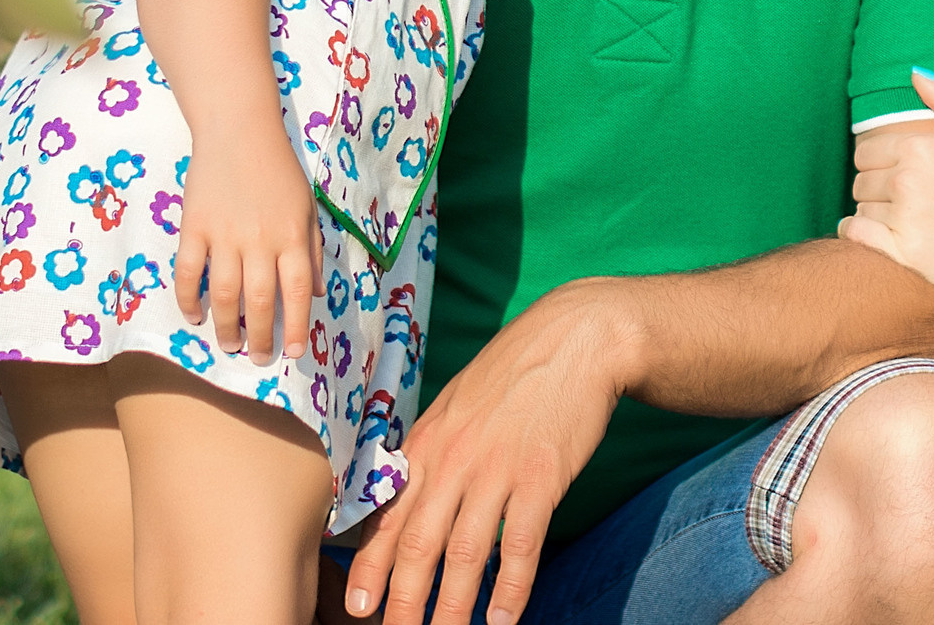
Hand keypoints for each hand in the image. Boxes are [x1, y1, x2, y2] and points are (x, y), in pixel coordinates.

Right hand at [174, 123, 316, 363]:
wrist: (239, 130)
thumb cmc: (279, 169)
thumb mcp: (307, 206)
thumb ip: (312, 249)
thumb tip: (317, 294)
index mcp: (292, 235)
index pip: (298, 291)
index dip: (296, 326)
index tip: (293, 353)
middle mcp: (260, 239)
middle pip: (261, 301)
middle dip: (260, 337)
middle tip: (258, 358)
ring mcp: (224, 234)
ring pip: (223, 294)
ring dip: (226, 326)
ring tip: (230, 344)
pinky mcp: (194, 227)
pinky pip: (187, 273)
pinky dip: (188, 299)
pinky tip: (194, 316)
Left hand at [343, 280, 630, 623]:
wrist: (575, 337)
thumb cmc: (514, 373)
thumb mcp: (456, 405)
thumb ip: (430, 451)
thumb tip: (404, 496)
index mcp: (427, 443)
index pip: (389, 516)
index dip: (370, 567)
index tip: (357, 607)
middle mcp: (454, 460)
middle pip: (419, 546)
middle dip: (403, 602)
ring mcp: (497, 469)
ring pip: (465, 554)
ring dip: (453, 608)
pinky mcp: (541, 476)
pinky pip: (521, 545)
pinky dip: (511, 588)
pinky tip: (505, 619)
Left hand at [840, 70, 933, 311]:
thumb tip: (916, 74)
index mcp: (922, 149)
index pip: (867, 151)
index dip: (880, 161)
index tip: (898, 172)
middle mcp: (907, 181)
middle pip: (861, 179)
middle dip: (876, 186)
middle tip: (902, 197)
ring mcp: (904, 219)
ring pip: (860, 207)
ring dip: (873, 212)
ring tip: (902, 218)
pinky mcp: (904, 254)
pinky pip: (855, 234)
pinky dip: (857, 232)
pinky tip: (876, 234)